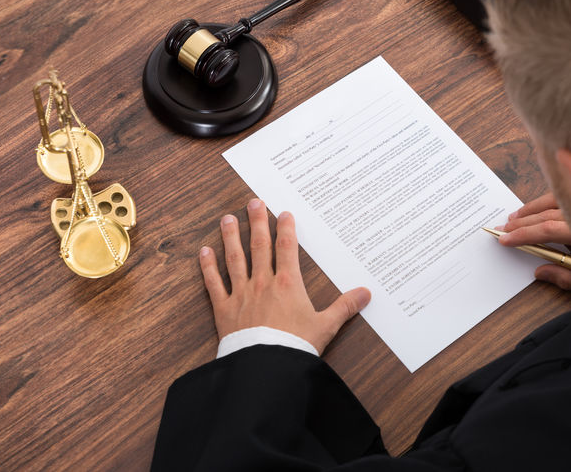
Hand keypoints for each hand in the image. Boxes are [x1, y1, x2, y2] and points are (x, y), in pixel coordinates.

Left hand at [199, 198, 371, 353]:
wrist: (268, 367)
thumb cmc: (296, 346)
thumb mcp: (326, 326)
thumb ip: (345, 307)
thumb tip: (366, 293)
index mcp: (288, 284)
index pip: (286, 248)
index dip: (285, 228)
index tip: (283, 213)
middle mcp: (263, 283)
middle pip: (259, 246)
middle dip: (257, 222)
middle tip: (253, 202)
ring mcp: (242, 294)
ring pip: (235, 259)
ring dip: (231, 237)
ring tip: (227, 218)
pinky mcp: (225, 309)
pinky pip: (214, 284)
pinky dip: (208, 268)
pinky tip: (204, 252)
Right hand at [498, 193, 570, 292]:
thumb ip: (569, 277)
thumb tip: (540, 272)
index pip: (549, 230)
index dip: (525, 234)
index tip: (505, 238)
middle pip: (550, 213)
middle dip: (524, 221)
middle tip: (503, 227)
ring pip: (559, 198)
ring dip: (535, 207)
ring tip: (516, 215)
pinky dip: (553, 199)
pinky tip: (543, 205)